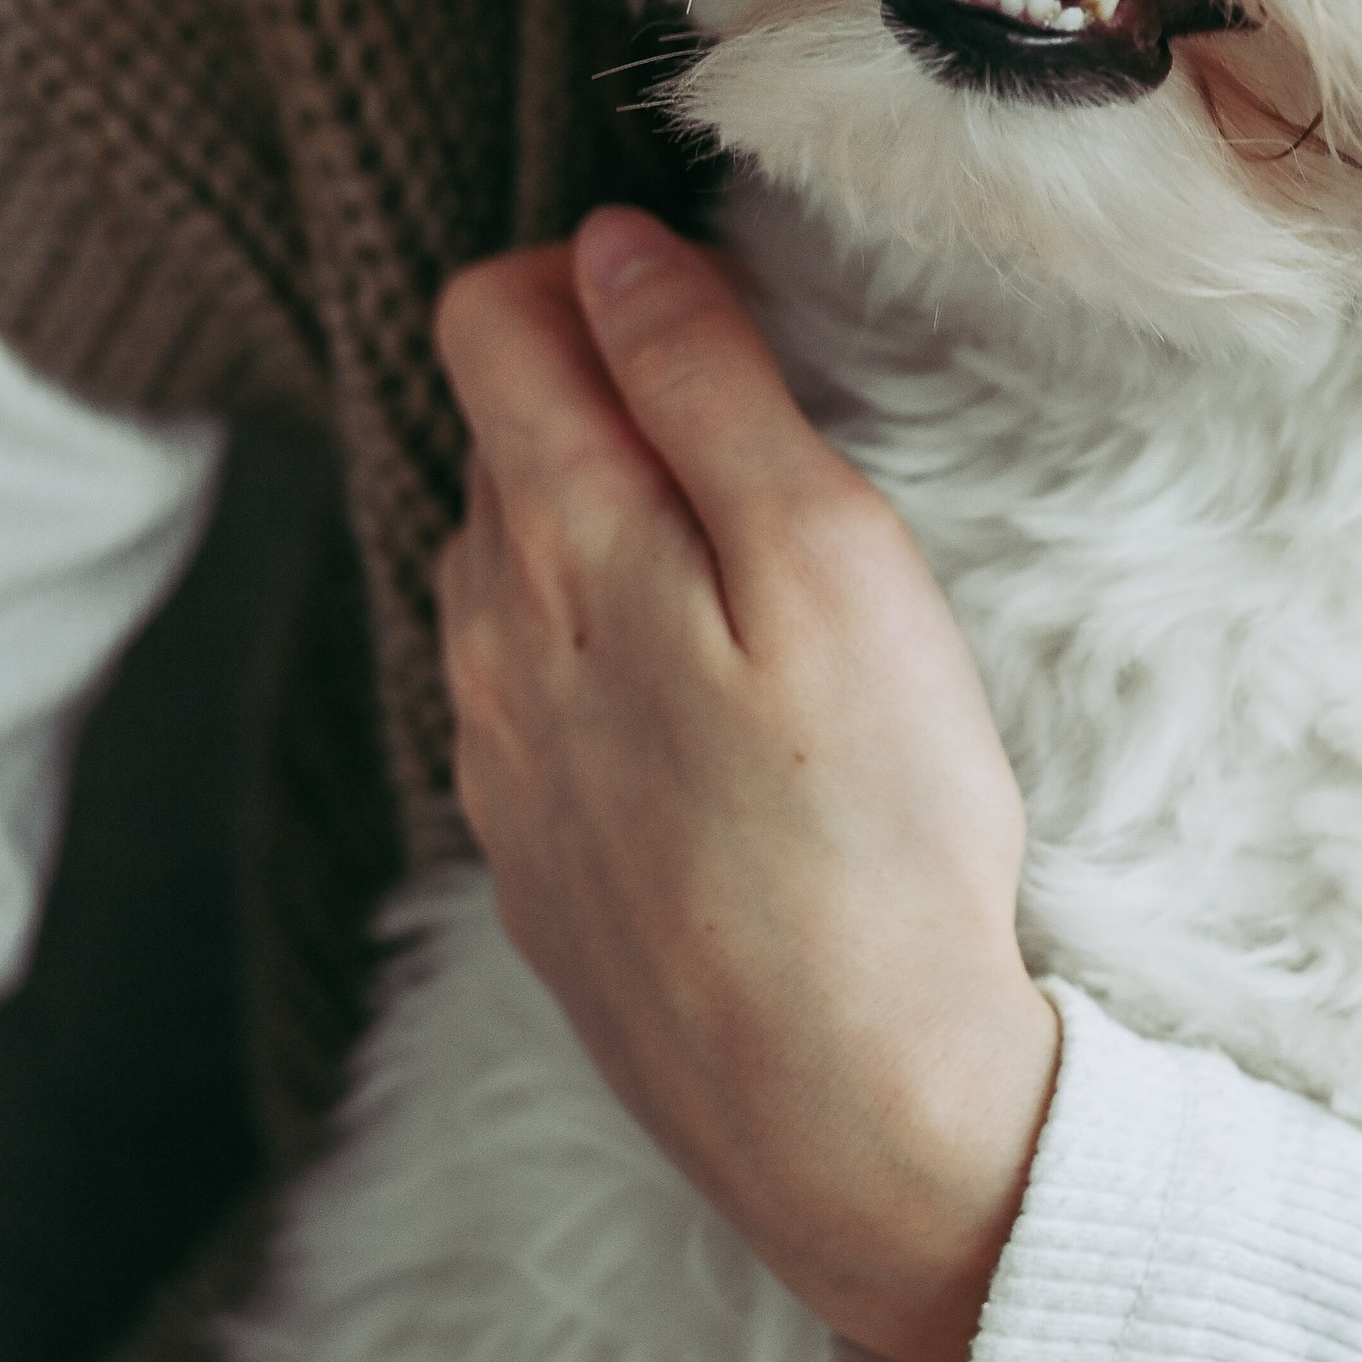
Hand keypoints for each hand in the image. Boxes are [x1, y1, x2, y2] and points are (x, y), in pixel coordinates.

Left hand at [434, 207, 1057, 1361]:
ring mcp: (502, 766)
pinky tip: (712, 724)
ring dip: (600, 537)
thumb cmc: (873, 831)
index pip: (490, 320)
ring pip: (508, 576)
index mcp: (555, 541)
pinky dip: (602, 667)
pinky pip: (534, 708)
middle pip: (499, 442)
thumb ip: (706, 385)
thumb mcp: (828, 560)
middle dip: (603, 401)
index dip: (599, 278)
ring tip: (745, 581)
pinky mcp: (541, 867)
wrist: (850, 1115)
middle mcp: (488, 641)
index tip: (719, 314)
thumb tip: (609, 246)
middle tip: (762, 448)